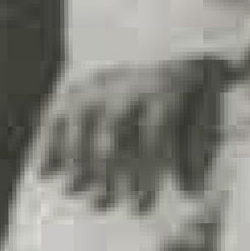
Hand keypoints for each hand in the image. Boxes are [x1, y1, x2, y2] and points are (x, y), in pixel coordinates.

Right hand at [32, 56, 220, 211]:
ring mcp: (98, 83)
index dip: (144, 175)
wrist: (169, 42)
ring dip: (75, 162)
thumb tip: (190, 193)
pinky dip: (49, 144)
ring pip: (80, 123)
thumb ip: (196, 152)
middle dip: (105, 172)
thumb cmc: (187, 93)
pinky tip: (45, 174)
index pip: (154, 135)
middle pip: (112, 130)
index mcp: (166, 90)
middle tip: (102, 205)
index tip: (138, 208)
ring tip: (76, 192)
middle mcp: (129, 83)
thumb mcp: (203, 114)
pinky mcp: (76, 86)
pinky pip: (56, 116)